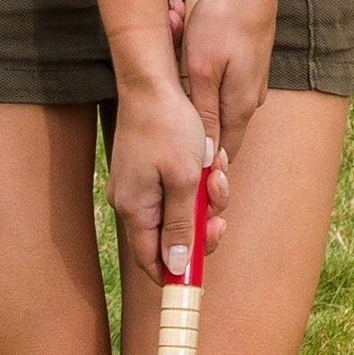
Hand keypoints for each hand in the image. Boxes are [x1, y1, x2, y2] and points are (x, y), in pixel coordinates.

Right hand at [107, 66, 228, 283]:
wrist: (154, 83)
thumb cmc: (168, 127)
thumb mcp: (184, 181)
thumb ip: (182, 225)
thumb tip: (176, 267)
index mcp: (135, 209)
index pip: (152, 261)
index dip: (179, 272)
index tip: (203, 269)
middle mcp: (133, 201)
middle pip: (172, 236)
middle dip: (202, 226)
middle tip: (220, 213)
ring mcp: (142, 185)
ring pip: (182, 210)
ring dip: (206, 197)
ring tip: (215, 172)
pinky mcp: (152, 169)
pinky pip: (180, 188)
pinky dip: (199, 180)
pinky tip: (210, 160)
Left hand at [174, 0, 279, 167]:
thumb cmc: (223, 23)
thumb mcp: (201, 71)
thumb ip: (204, 114)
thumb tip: (205, 156)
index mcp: (239, 107)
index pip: (221, 153)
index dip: (199, 161)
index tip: (172, 149)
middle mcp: (249, 100)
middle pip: (213, 124)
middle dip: (185, 109)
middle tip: (166, 80)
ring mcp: (249, 83)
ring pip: (210, 96)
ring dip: (187, 78)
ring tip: (176, 36)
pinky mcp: (246, 66)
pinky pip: (215, 76)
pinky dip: (196, 62)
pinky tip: (183, 31)